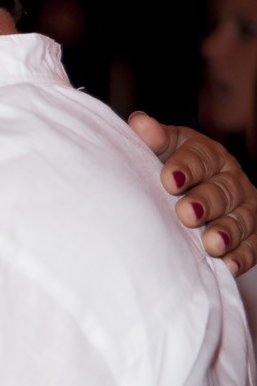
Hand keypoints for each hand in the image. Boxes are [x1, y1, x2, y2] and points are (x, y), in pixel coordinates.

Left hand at [129, 113, 254, 273]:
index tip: (169, 180)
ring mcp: (243, 205)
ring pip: (240, 217)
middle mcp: (229, 177)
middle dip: (205, 202)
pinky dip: (242, 255)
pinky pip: (253, 244)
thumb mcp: (162, 151)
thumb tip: (139, 121)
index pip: (201, 157)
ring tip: (211, 244)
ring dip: (226, 231)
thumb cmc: (169, 169)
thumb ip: (154, 140)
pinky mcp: (251, 232)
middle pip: (222, 189)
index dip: (185, 167)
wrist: (190, 192)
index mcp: (207, 155)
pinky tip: (228, 264)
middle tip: (186, 214)